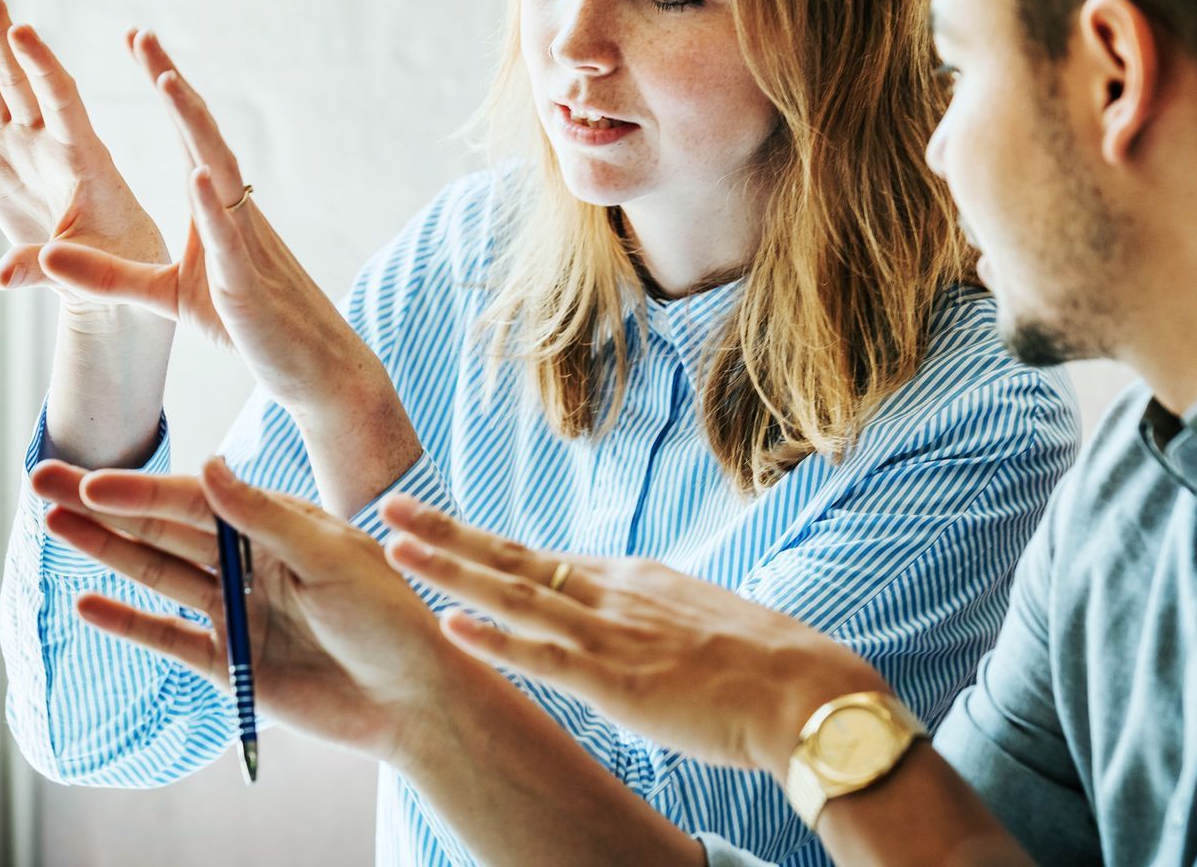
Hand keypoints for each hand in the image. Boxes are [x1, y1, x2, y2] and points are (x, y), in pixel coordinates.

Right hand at [0, 0, 169, 318]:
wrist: (109, 272)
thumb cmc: (118, 262)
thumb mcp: (92, 267)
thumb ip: (47, 267)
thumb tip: (1, 279)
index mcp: (83, 155)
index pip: (60, 99)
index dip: (41, 65)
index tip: (23, 30)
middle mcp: (45, 140)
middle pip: (17, 74)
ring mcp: (15, 148)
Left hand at [29, 29, 381, 415]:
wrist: (312, 367)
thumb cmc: (247, 325)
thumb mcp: (166, 297)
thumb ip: (109, 277)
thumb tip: (49, 255)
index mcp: (216, 209)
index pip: (188, 135)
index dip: (165, 87)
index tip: (139, 42)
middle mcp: (233, 211)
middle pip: (202, 135)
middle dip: (172, 84)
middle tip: (142, 35)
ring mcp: (245, 242)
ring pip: (219, 171)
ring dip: (193, 126)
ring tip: (166, 81)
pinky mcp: (246, 283)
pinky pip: (229, 237)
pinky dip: (212, 204)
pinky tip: (198, 173)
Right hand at [33, 456, 488, 762]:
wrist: (412, 698)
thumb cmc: (389, 616)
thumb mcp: (332, 557)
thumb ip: (265, 517)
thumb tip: (209, 466)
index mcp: (277, 524)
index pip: (195, 500)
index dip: (141, 491)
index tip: (92, 480)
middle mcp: (250, 561)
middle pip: (163, 528)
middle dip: (103, 505)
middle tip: (41, 479)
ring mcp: (236, 611)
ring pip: (157, 574)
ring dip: (105, 551)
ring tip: (52, 525)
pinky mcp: (232, 663)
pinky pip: (168, 638)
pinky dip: (128, 622)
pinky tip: (86, 603)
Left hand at [381, 495, 892, 774]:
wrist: (806, 689)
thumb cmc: (762, 665)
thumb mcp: (692, 620)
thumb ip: (647, 617)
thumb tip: (622, 623)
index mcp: (629, 580)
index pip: (539, 557)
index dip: (480, 542)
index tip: (434, 524)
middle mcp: (612, 594)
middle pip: (512, 557)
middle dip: (446, 533)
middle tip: (390, 506)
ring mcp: (612, 635)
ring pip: (514, 595)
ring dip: (449, 571)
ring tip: (395, 549)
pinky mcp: (618, 682)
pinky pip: (544, 658)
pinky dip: (494, 642)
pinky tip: (452, 626)